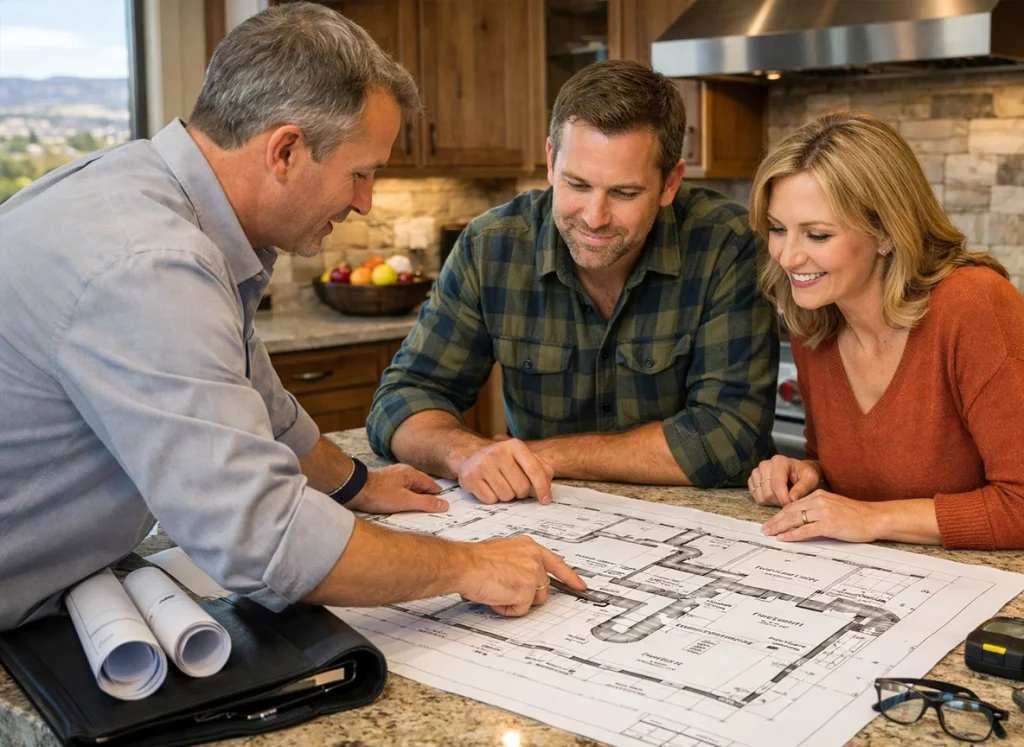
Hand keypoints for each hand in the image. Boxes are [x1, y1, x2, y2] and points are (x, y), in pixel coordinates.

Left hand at [347, 464, 445, 513]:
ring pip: (410, 489)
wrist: (354, 490)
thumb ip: (426, 503)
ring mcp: (393, 477)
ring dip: (413, 500)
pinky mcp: (385, 483)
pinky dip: (403, 499)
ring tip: (414, 512)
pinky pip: (400, 491)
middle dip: (425, 499)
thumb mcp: (406, 501)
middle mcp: (403, 472)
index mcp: (411, 474)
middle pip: (421, 487)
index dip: (437, 497)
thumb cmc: (378, 494)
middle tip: (430, 513)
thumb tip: (443, 505)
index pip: (431, 485)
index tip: (442, 507)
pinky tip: (400, 508)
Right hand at [457, 535, 585, 616]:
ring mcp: (532, 573)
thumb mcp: (503, 553)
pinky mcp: (527, 589)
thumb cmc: (475, 560)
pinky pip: (521, 610)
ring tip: (497, 590)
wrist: (464, 564)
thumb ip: (519, 562)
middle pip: (544, 588)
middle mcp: (534, 557)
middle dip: (527, 595)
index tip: (580, 585)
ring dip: (515, 602)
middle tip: (505, 590)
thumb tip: (520, 577)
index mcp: (529, 546)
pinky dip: (507, 608)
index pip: (556, 563)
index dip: (570, 577)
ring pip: (533, 600)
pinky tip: (495, 596)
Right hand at [458, 438, 553, 504]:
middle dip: (521, 492)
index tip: (546, 500)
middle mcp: (498, 452)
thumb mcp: (521, 457)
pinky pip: (491, 500)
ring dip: (506, 495)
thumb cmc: (502, 459)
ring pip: (506, 496)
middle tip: (513, 485)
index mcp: (515, 446)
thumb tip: (548, 480)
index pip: (534, 470)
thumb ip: (539, 466)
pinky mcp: (470, 477)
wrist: (470, 455)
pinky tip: (488, 487)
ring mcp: (482, 464)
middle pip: (521, 487)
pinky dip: (492, 498)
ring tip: (500, 484)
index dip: (543, 488)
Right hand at [747, 455, 821, 506]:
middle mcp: (764, 465)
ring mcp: (756, 472)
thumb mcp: (811, 479)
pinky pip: (756, 498)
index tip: (792, 504)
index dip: (784, 498)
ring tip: (784, 497)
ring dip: (773, 502)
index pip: (777, 484)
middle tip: (790, 500)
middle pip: (768, 493)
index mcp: (779, 461)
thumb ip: (803, 487)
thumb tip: (792, 498)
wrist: (798, 472)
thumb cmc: (805, 475)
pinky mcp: (752, 480)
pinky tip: (776, 496)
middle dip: (780, 501)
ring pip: (761, 497)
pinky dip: (767, 501)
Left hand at [761, 489, 882, 542]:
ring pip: (795, 519)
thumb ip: (818, 509)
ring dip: (779, 527)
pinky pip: (805, 530)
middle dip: (775, 521)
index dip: (779, 514)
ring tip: (770, 534)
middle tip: (764, 529)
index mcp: (819, 495)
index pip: (793, 504)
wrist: (875, 518)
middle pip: (790, 510)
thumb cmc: (857, 515)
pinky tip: (784, 538)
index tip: (771, 521)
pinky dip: (792, 534)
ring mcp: (824, 512)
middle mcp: (819, 500)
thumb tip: (802, 519)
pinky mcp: (829, 524)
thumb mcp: (834, 506)